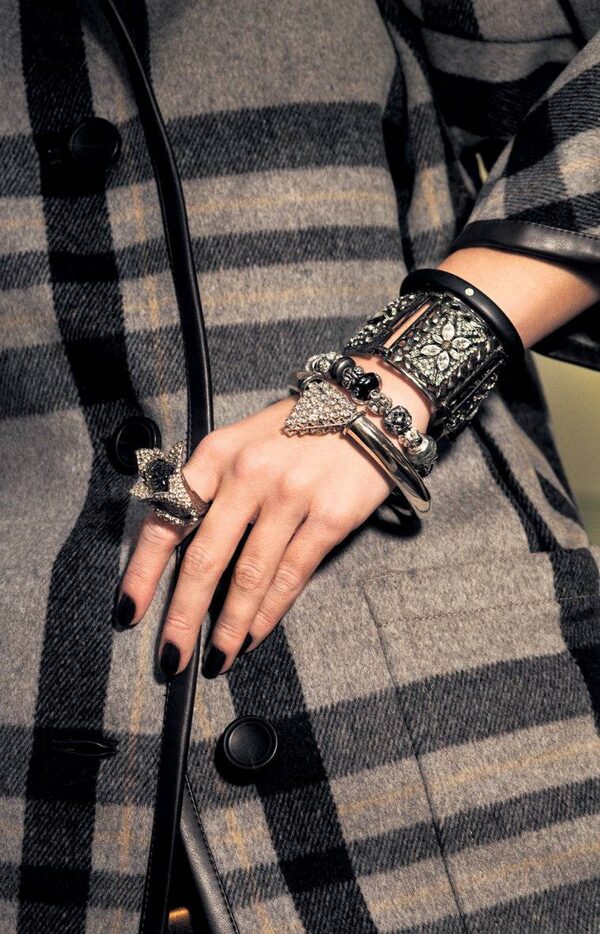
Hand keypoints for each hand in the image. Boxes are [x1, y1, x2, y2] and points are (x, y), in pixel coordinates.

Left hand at [115, 372, 430, 678]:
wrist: (368, 407)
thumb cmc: (297, 428)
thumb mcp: (242, 442)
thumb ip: (211, 486)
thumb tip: (179, 550)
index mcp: (217, 454)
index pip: (168, 519)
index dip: (143, 572)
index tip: (128, 613)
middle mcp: (248, 474)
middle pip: (205, 559)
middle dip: (182, 617)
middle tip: (170, 659)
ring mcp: (291, 496)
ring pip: (249, 576)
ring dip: (229, 627)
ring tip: (216, 659)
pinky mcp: (330, 516)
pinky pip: (291, 575)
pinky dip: (268, 612)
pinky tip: (253, 635)